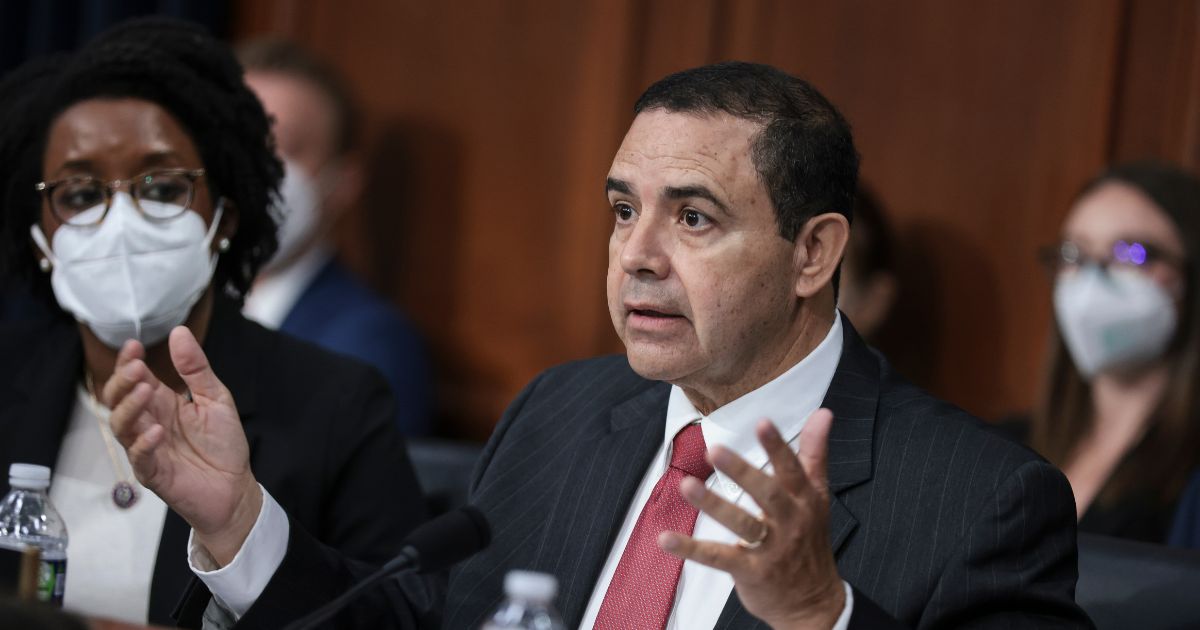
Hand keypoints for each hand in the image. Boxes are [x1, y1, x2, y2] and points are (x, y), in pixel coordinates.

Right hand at [103, 326, 260, 566]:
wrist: (235, 487)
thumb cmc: (223, 444)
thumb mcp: (215, 398)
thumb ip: (196, 369)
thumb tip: (179, 332)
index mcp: (162, 403)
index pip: (135, 379)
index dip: (128, 362)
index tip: (133, 346)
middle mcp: (149, 423)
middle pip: (118, 400)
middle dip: (122, 382)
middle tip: (136, 369)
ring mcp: (147, 449)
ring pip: (121, 426)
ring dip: (130, 408)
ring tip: (145, 392)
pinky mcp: (153, 474)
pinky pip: (139, 458)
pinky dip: (143, 444)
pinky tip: (156, 431)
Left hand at [659, 409, 844, 629]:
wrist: (814, 602)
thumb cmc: (809, 540)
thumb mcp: (817, 496)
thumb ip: (815, 454)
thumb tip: (823, 412)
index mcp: (805, 500)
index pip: (792, 469)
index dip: (778, 447)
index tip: (762, 423)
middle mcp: (790, 522)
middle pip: (767, 494)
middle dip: (742, 472)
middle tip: (714, 450)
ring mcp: (771, 548)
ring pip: (743, 524)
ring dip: (714, 505)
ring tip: (687, 486)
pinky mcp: (751, 572)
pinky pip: (719, 558)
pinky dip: (691, 549)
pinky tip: (666, 539)